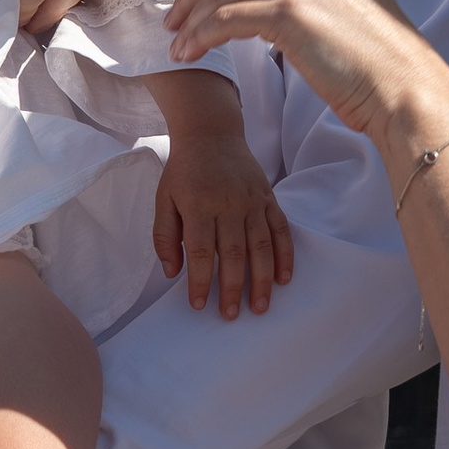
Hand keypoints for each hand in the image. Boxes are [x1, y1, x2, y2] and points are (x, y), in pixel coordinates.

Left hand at [147, 76, 295, 316]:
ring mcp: (253, 202)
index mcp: (199, 206)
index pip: (202, 251)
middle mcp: (229, 205)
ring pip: (261, 246)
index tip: (199, 305)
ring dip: (262, 280)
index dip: (201, 280)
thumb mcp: (164, 199)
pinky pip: (281, 230)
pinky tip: (284, 279)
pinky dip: (285, 255)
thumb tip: (172, 272)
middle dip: (233, 288)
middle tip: (231, 315)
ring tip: (261, 307)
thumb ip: (165, 236)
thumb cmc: (184, 171)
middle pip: (234, 253)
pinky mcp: (269, 199)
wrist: (212, 134)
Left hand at [168, 0, 448, 148]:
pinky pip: (226, 19)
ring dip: (191, 20)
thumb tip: (266, 2)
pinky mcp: (290, 12)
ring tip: (176, 44)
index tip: (196, 0)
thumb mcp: (348, 3)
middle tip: (173, 20)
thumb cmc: (379, 61)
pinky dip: (200, 35)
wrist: (406, 88)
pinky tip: (190, 53)